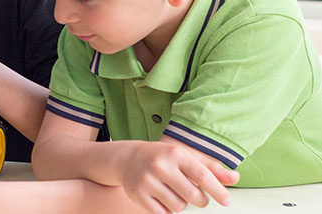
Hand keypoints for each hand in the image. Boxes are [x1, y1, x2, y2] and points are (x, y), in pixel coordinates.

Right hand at [119, 141, 238, 212]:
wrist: (127, 158)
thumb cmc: (162, 157)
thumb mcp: (186, 157)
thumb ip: (211, 168)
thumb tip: (234, 178)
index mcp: (175, 154)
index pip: (202, 176)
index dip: (218, 190)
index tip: (227, 201)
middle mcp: (160, 166)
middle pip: (193, 196)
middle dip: (199, 199)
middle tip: (196, 195)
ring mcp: (147, 181)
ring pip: (178, 206)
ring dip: (181, 204)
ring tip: (173, 192)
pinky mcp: (138, 194)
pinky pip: (163, 213)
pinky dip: (167, 210)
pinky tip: (163, 198)